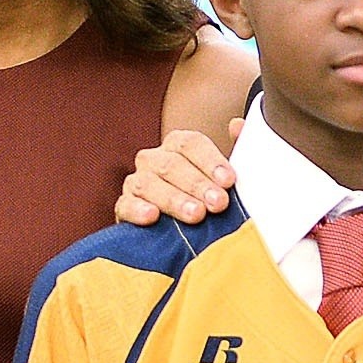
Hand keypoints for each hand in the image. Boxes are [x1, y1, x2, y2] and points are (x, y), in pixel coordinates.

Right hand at [115, 131, 236, 228]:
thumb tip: (238, 125)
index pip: (191, 143)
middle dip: (197, 184)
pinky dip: (137, 209)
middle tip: (218, 203)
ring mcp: (137, 182)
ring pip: (148, 183)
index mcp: (178, 146)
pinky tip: (152, 216)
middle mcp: (154, 160)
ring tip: (196, 215)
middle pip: (171, 164)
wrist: (188, 237)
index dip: (210, 161)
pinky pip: (125, 205)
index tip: (229, 181)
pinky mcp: (124, 208)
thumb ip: (238, 149)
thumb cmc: (208, 200)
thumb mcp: (226, 178)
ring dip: (173, 199)